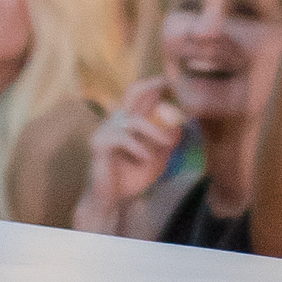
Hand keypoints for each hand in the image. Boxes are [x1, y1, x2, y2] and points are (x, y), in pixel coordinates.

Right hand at [78, 76, 187, 220]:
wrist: (113, 200)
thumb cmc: (133, 177)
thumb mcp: (158, 160)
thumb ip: (167, 144)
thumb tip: (181, 125)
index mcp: (131, 120)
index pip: (142, 94)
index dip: (156, 85)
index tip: (174, 81)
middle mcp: (118, 120)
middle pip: (133, 92)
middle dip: (153, 86)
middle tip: (170, 86)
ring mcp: (106, 130)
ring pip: (135, 120)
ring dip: (155, 131)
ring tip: (169, 144)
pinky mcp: (99, 144)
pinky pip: (122, 138)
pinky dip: (138, 147)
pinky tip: (147, 158)